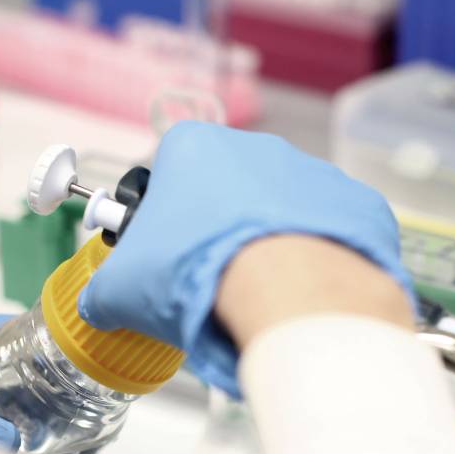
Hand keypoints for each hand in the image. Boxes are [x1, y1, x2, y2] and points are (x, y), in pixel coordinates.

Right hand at [77, 122, 414, 395]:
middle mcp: (255, 147)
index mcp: (192, 147)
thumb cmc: (196, 274)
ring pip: (276, 213)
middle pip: (223, 192)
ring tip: (256, 296)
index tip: (159, 258)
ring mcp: (311, 172)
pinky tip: (299, 294)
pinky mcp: (355, 203)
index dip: (158, 221)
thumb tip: (99, 305)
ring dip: (265, 246)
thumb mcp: (120, 290)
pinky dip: (313, 260)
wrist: (289, 291)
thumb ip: (102, 291)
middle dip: (213, 234)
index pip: (165, 175)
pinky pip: (327, 233)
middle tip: (206, 284)